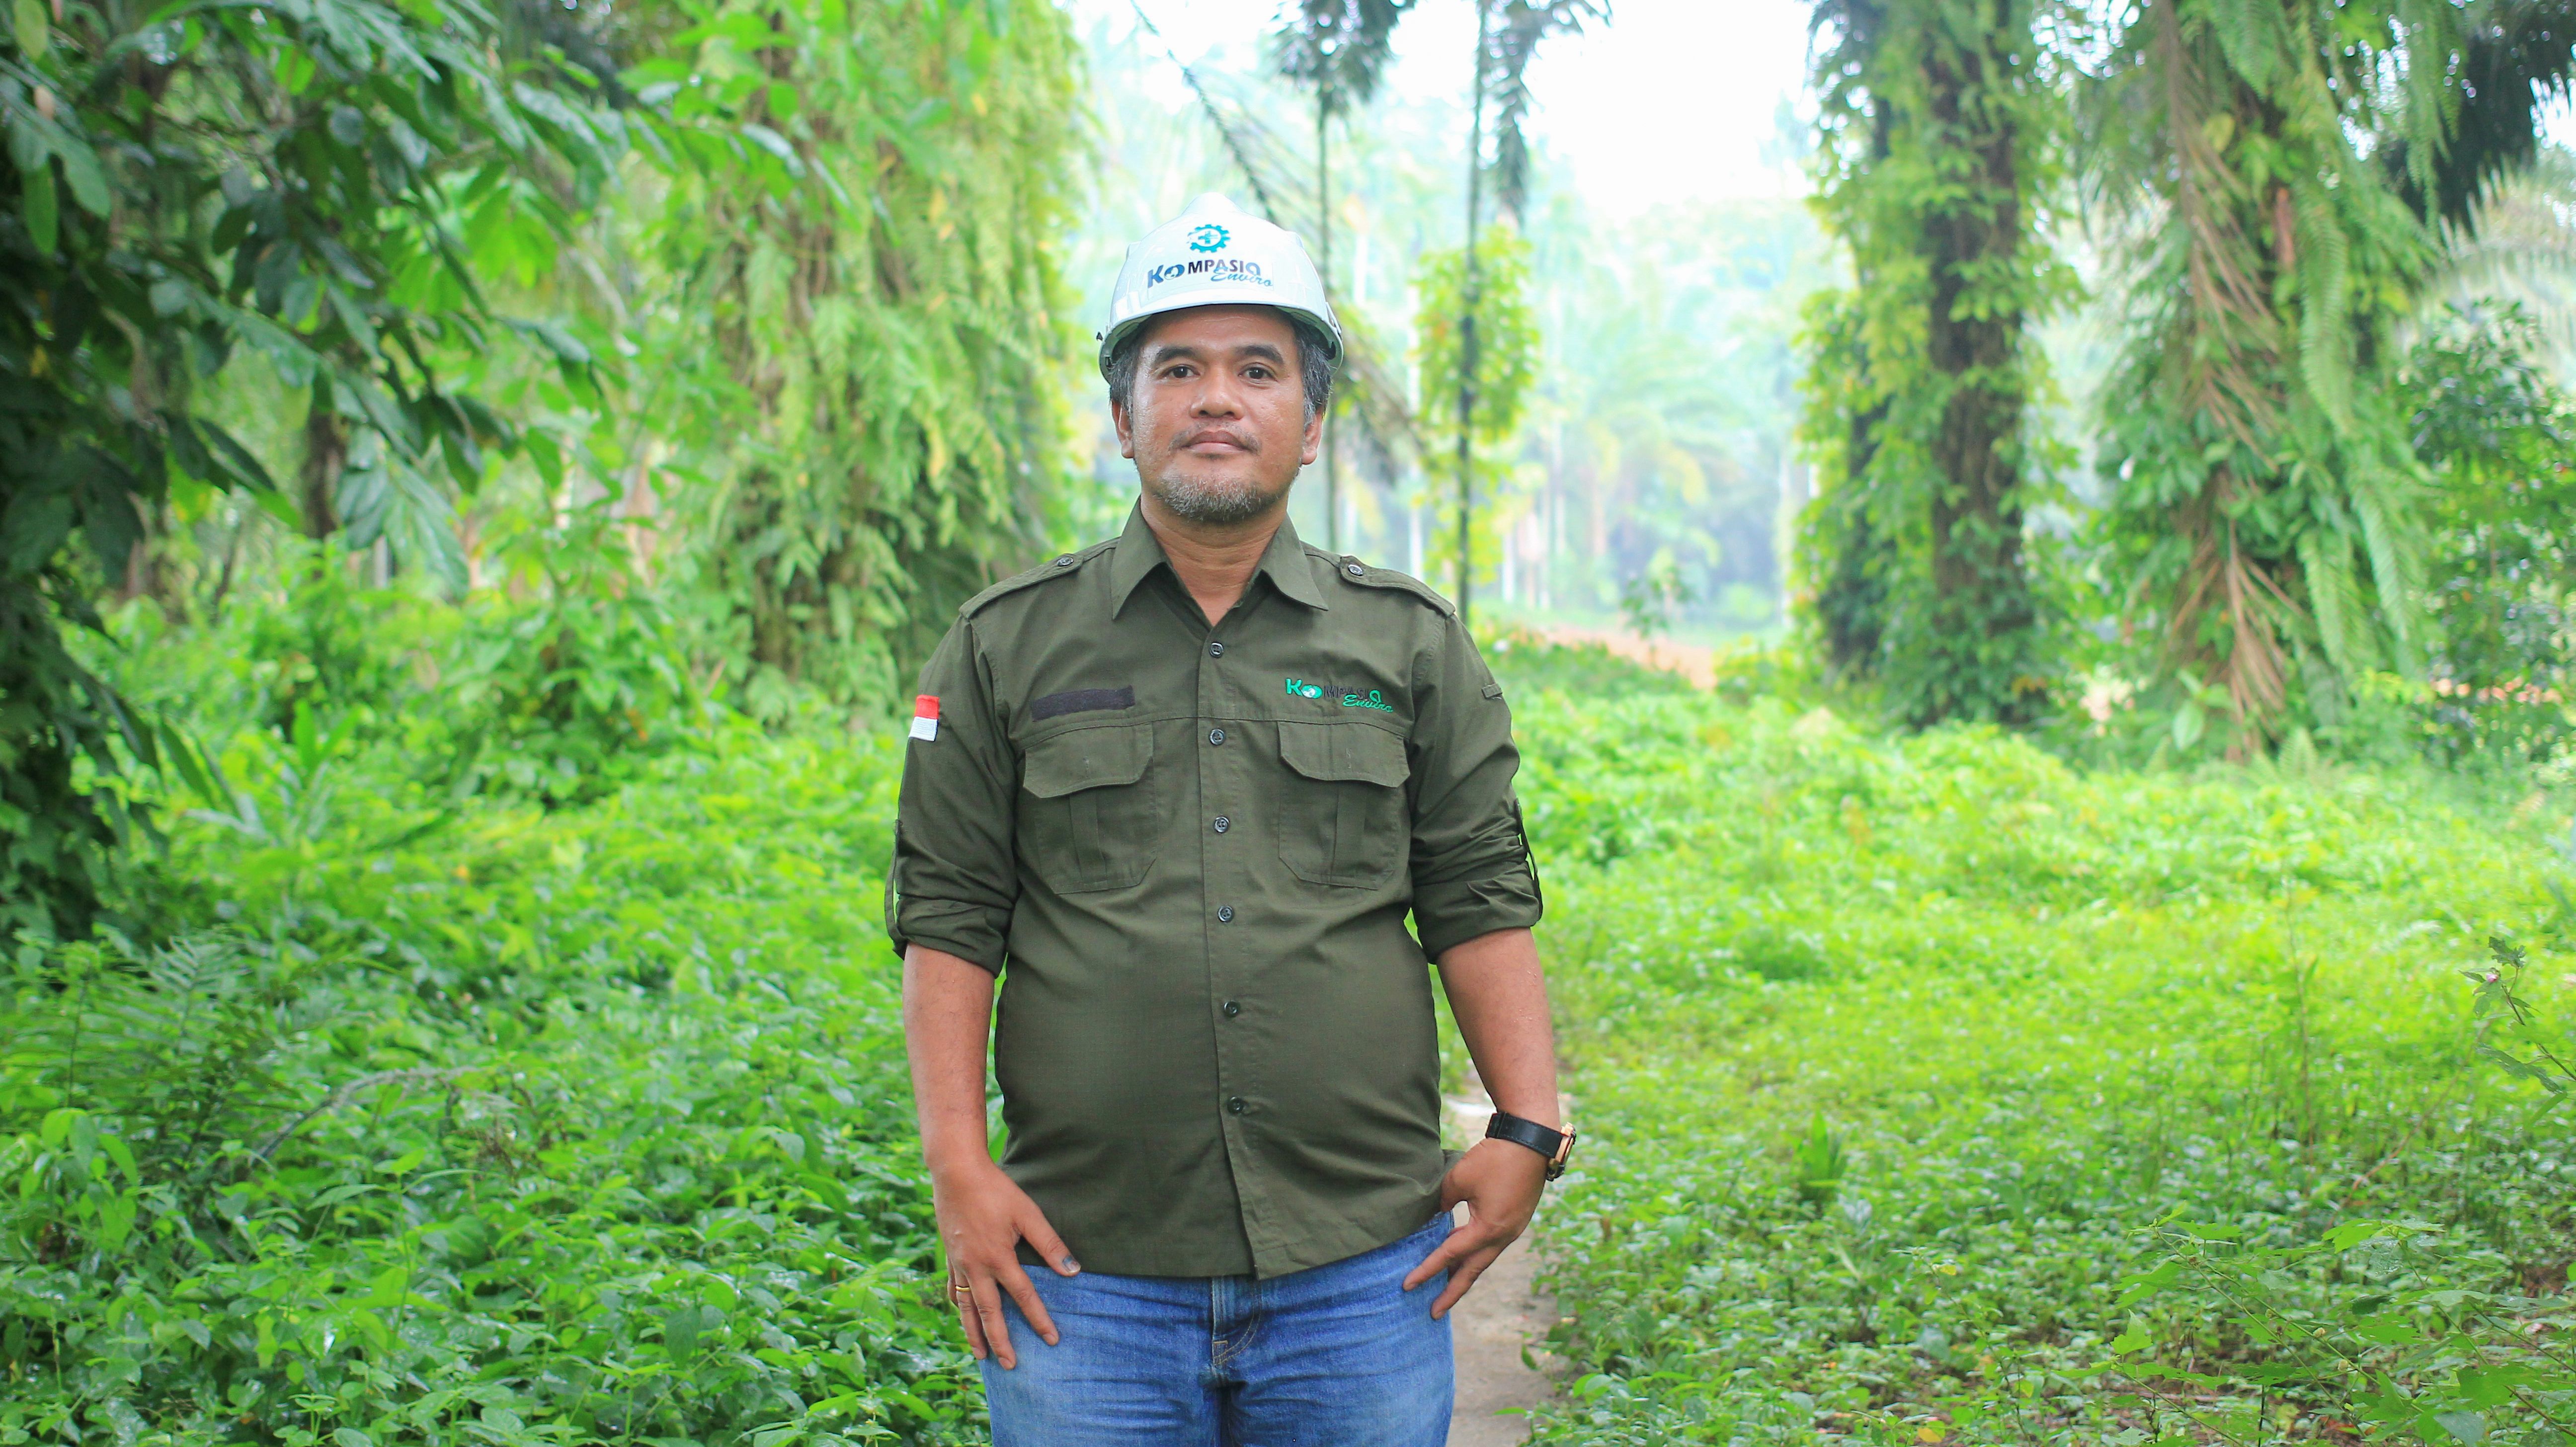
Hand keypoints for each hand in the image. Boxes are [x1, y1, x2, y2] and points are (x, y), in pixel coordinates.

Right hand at [930, 1154, 1079, 1368]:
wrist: (955, 1172)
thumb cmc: (996, 1190)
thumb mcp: (1028, 1214)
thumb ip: (1050, 1244)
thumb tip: (1072, 1271)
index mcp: (999, 1258)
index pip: (1023, 1297)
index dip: (1039, 1320)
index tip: (1051, 1340)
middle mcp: (977, 1267)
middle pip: (990, 1313)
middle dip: (1001, 1341)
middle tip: (1010, 1365)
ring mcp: (959, 1264)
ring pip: (967, 1308)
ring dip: (974, 1333)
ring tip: (980, 1356)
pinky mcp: (949, 1256)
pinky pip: (954, 1289)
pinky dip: (959, 1306)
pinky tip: (963, 1315)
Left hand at [1401, 1137, 1548, 1317]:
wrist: (1532, 1142)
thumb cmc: (1494, 1159)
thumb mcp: (1459, 1179)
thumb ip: (1443, 1202)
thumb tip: (1438, 1215)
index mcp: (1488, 1229)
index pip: (1450, 1255)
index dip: (1427, 1270)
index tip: (1407, 1285)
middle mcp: (1503, 1236)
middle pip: (1473, 1272)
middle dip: (1452, 1292)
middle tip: (1433, 1312)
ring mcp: (1512, 1230)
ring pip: (1483, 1259)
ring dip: (1464, 1274)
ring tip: (1445, 1288)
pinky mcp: (1515, 1220)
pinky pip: (1491, 1245)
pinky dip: (1475, 1255)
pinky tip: (1464, 1256)